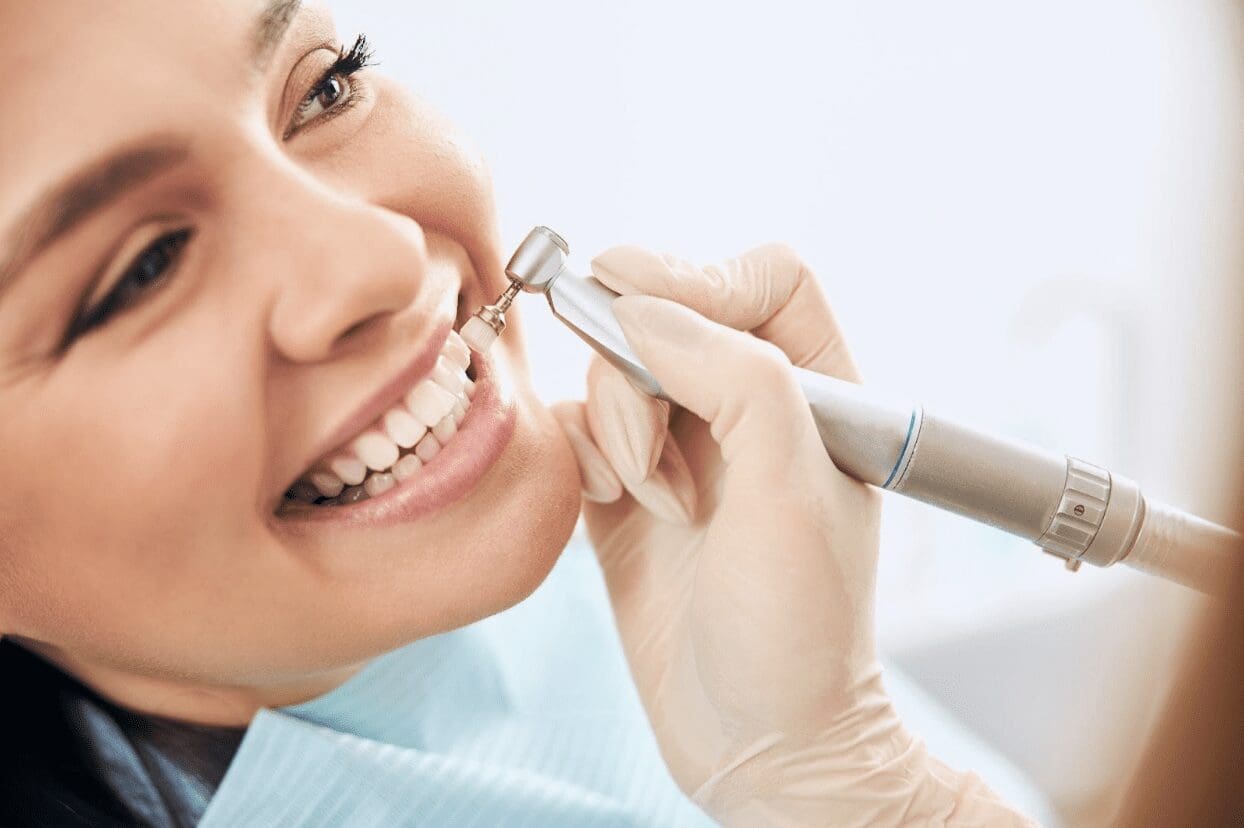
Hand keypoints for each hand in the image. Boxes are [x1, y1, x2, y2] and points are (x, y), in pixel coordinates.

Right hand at [552, 245, 1032, 825]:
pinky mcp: (627, 491)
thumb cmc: (798, 630)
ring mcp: (684, 448)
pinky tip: (613, 505)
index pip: (764, 280)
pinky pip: (579, 427)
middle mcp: (748, 410)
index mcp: (816, 394)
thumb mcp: (789, 491)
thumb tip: (643, 306)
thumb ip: (735, 378)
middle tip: (651, 454)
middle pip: (670, 317)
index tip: (635, 301)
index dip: (699, 276)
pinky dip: (583, 454)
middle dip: (641, 371)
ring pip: (615, 371)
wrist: (756, 742)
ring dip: (618, 428)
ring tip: (655, 502)